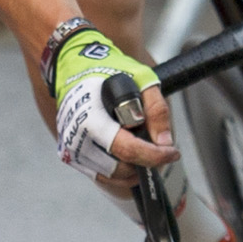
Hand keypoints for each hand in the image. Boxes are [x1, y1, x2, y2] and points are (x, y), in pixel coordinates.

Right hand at [51, 29, 178, 179]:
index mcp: (90, 119)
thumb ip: (156, 110)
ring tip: (143, 146)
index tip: (172, 153)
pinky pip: (102, 175)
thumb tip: (165, 142)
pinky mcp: (71, 156)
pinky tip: (129, 152)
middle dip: (145, 161)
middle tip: (159, 148)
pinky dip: (120, 169)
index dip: (155, 156)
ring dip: (133, 167)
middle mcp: (76, 139)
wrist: (73, 65)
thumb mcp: (141, 79)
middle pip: (121, 168)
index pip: (127, 150)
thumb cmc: (106, 68)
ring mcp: (71, 150)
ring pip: (112, 176)